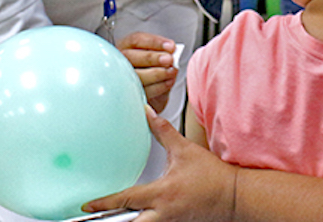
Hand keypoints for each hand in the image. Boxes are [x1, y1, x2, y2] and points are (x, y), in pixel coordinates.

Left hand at [83, 106, 237, 221]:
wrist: (235, 196)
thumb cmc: (212, 175)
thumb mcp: (184, 150)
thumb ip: (163, 131)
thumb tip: (147, 112)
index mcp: (162, 193)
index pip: (126, 199)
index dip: (104, 203)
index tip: (87, 206)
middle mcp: (163, 213)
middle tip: (95, 218)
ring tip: (114, 218)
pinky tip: (137, 217)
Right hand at [116, 33, 177, 113]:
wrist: (153, 89)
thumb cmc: (154, 67)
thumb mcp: (157, 56)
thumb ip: (162, 51)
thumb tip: (172, 51)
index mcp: (126, 45)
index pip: (136, 40)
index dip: (154, 42)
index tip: (171, 46)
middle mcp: (119, 60)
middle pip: (130, 56)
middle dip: (152, 58)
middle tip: (170, 59)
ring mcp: (121, 78)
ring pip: (135, 75)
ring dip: (157, 73)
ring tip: (172, 71)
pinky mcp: (130, 95)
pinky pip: (142, 91)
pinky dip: (158, 87)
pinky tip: (169, 82)